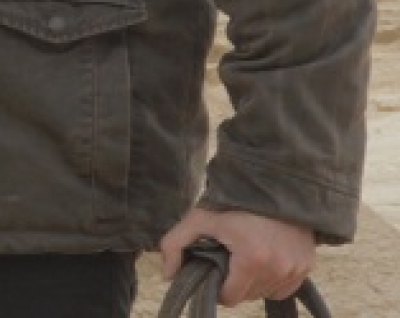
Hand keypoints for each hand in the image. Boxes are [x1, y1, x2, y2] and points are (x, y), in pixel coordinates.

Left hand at [160, 207, 315, 305]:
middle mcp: (278, 268)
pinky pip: (286, 285)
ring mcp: (296, 267)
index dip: (218, 284)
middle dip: (236, 280)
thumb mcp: (200, 216)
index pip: (230, 297)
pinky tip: (266, 253)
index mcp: (252, 260)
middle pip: (249, 295)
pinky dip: (275, 276)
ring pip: (267, 291)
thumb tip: (167, 275)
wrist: (273, 178)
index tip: (217, 264)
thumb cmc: (234, 198)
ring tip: (249, 250)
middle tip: (232, 253)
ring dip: (256, 279)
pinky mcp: (308, 263)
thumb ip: (175, 244)